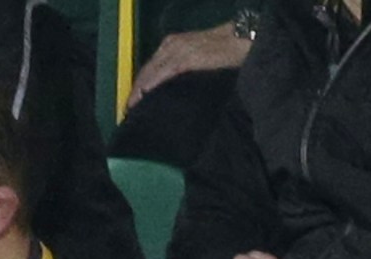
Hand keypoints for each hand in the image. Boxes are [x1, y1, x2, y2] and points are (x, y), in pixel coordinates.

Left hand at [127, 22, 251, 108]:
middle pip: (146, 70)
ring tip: (134, 107)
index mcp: (171, 44)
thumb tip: (170, 88)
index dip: (139, 83)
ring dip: (140, 91)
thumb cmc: (222, 51)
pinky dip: (152, 86)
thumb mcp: (195, 56)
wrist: (241, 39)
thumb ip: (181, 68)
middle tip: (129, 107)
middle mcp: (170, 45)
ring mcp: (178, 51)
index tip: (133, 99)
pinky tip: (146, 96)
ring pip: (151, 73)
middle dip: (136, 89)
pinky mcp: (186, 58)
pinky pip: (163, 74)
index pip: (149, 66)